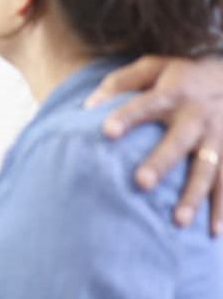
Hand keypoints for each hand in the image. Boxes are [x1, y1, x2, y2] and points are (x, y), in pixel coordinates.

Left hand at [86, 55, 222, 233]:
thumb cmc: (184, 73)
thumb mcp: (155, 65)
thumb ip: (120, 82)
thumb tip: (88, 106)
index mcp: (174, 94)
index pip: (145, 105)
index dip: (127, 117)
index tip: (106, 132)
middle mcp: (197, 117)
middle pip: (178, 143)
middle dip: (161, 163)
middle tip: (142, 183)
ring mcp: (218, 137)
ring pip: (208, 169)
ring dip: (194, 196)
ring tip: (178, 221)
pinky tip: (215, 232)